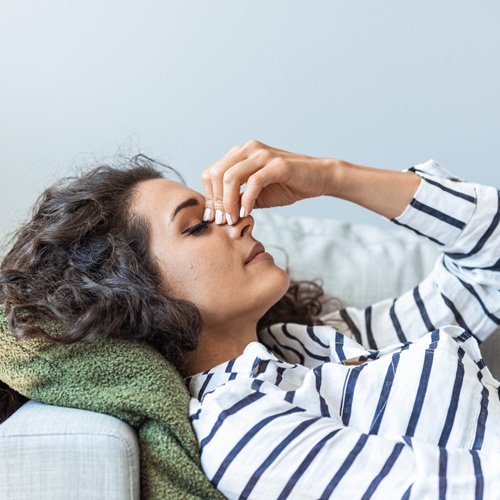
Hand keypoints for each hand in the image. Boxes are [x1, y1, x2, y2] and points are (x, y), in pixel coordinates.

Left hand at [201, 139, 336, 224]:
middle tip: (221, 221)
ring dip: (228, 202)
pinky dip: (246, 200)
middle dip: (216, 201)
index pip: (212, 173)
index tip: (212, 217)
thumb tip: (218, 214)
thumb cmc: (287, 186)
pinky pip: (253, 182)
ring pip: (231, 177)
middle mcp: (249, 149)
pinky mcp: (278, 165)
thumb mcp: (256, 194)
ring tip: (232, 219)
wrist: (319, 178)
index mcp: (240, 154)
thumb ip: (237, 199)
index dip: (208, 197)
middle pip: (217, 174)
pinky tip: (246, 213)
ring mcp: (263, 155)